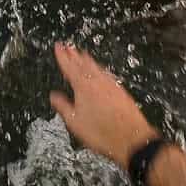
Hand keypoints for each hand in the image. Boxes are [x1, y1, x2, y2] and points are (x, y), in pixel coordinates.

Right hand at [49, 42, 158, 167]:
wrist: (132, 139)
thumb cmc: (101, 133)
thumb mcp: (75, 122)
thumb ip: (63, 106)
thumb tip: (53, 95)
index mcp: (83, 87)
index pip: (70, 67)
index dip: (62, 56)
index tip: (58, 46)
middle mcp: (97, 81)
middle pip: (83, 63)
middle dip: (74, 54)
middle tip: (68, 46)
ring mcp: (110, 84)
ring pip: (96, 67)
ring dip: (87, 59)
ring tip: (82, 53)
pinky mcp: (120, 90)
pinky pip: (106, 73)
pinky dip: (99, 68)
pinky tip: (100, 70)